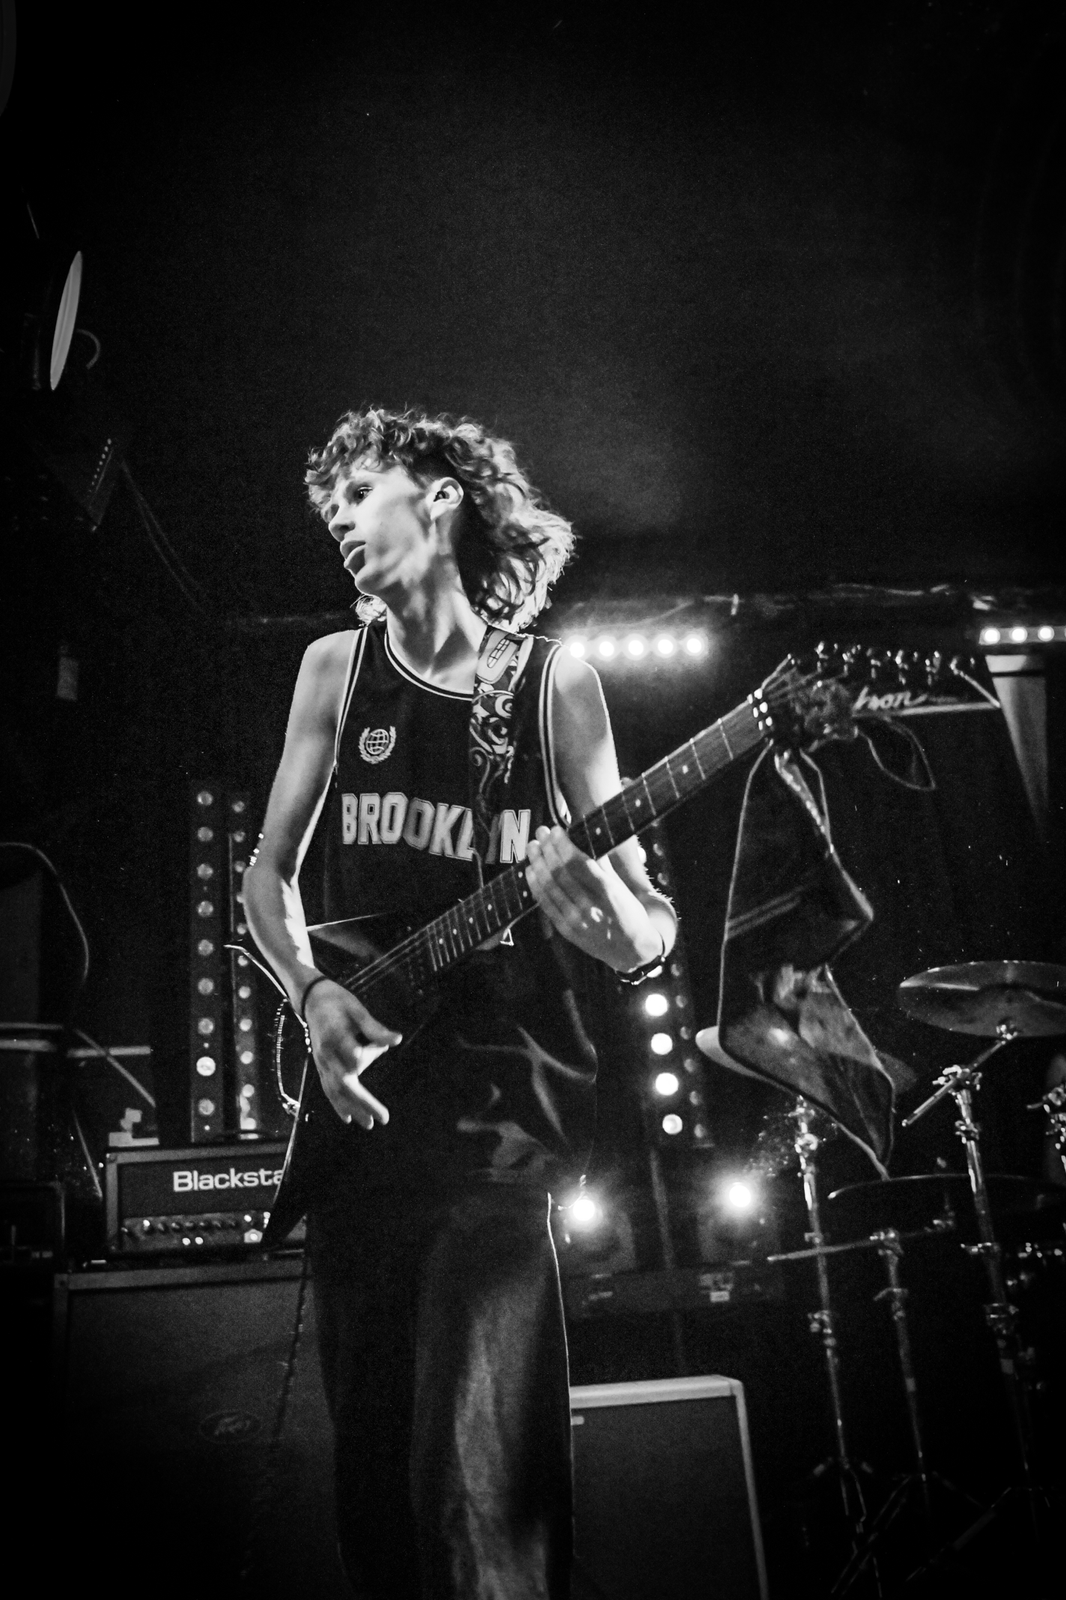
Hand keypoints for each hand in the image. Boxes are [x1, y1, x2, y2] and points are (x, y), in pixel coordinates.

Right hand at [302, 978, 401, 1128]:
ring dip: (352, 1108)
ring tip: (369, 1124)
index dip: (370, 1053)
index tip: (380, 1045)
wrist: (311, 999)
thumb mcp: (358, 1010)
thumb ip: (376, 1028)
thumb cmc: (338, 1001)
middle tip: (382, 1119)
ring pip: (335, 1091)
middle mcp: (326, 1054)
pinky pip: (328, 1089)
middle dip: (364, 1103)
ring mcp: (321, 1062)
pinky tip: (348, 1118)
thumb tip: (397, 1040)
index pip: (355, 1056)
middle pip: (345, 1085)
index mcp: (335, 1037)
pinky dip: (338, 1104)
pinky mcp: (320, 1066)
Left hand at [524, 825, 660, 971]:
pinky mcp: (566, 930)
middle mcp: (590, 907)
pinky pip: (545, 905)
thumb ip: (603, 865)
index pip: (579, 863)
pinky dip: (535, 886)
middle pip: (560, 873)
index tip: (556, 830)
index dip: (563, 845)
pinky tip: (530, 871)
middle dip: (547, 849)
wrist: (632, 951)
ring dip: (537, 864)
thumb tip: (586, 839)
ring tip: (532, 847)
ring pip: (549, 887)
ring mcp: (576, 921)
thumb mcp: (622, 888)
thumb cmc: (630, 914)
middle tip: (540, 833)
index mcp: (608, 892)